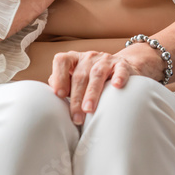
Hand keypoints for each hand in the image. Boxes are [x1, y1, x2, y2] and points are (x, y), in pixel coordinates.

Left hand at [47, 44, 163, 125]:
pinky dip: (119, 77)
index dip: (59, 76)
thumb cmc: (92, 79)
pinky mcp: (122, 65)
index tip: (59, 95)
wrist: (120, 68)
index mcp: (74, 60)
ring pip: (97, 74)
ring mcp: (106, 60)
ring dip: (92, 93)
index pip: (62, 61)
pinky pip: (121, 70)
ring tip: (89, 109)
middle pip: (80, 76)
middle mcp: (88, 58)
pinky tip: (116, 86)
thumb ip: (63, 85)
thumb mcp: (76, 79)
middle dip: (76, 98)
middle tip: (76, 117)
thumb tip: (52, 96)